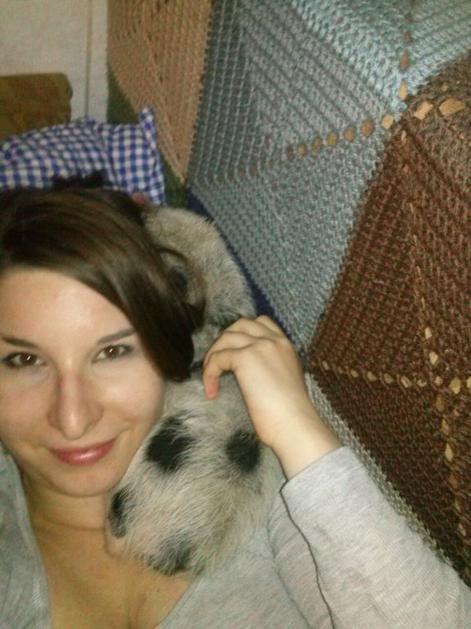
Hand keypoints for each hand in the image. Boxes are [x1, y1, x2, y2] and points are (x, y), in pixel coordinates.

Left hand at [202, 316, 339, 477]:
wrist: (295, 424)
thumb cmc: (291, 414)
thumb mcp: (285, 380)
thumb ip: (271, 367)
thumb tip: (248, 372)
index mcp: (286, 345)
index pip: (261, 322)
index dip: (243, 333)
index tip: (234, 353)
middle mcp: (274, 341)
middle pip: (240, 324)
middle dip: (225, 340)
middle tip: (218, 363)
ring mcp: (260, 346)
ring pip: (226, 338)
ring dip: (213, 356)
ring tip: (210, 377)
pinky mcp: (246, 358)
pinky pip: (217, 358)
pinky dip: (209, 374)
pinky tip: (212, 392)